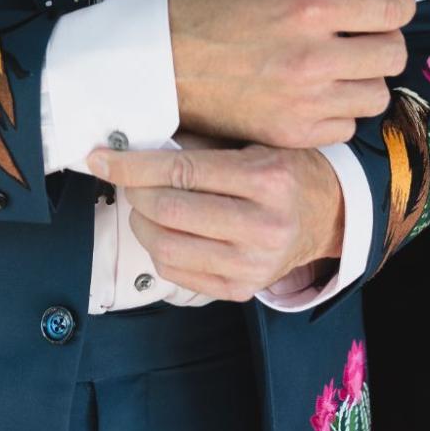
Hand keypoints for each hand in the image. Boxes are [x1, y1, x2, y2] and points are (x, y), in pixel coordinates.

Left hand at [84, 141, 344, 302]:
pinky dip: (157, 249)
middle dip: (133, 191)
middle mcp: (263, 225)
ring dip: (141, 222)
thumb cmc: (284, 168)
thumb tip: (134, 140)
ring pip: (167, 247)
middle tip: (125, 177)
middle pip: (169, 211)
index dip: (132, 165)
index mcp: (266, 178)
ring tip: (144, 203)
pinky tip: (163, 229)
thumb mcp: (252, 141)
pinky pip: (177, 273)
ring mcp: (254, 264)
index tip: (101, 158)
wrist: (328, 214)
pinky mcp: (243, 289)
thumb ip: (199, 142)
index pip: (181, 171)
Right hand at [167, 0, 414, 147]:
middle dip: (383, 41)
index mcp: (310, 6)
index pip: (395, 9)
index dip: (396, 4)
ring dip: (363, 79)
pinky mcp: (292, 133)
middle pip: (394, 54)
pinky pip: (346, 127)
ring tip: (334, 68)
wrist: (158, 59)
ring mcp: (305, 100)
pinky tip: (313, 95)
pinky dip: (338, 111)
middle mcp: (314, 56)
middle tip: (358, 38)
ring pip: (377, 95)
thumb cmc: (208, 7)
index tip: (384, 7)